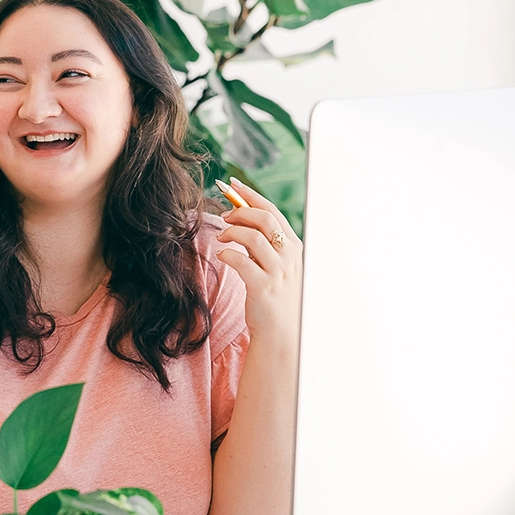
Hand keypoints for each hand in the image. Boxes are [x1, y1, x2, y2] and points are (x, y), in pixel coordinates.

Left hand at [214, 178, 301, 347]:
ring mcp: (278, 271)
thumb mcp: (275, 264)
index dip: (250, 195)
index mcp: (293, 245)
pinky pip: (240, 260)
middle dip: (239, 211)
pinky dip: (227, 253)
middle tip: (224, 216)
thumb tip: (238, 214)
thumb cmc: (274, 294)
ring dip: (231, 232)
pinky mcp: (263, 286)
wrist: (280, 330)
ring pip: (252, 236)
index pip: (272, 210)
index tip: (232, 184)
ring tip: (222, 237)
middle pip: (264, 218)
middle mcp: (289, 255)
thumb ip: (263, 242)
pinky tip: (222, 255)